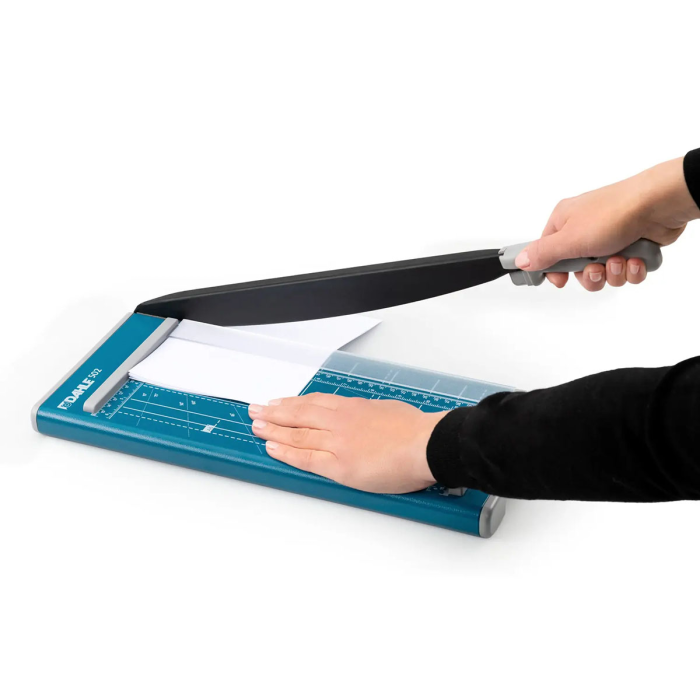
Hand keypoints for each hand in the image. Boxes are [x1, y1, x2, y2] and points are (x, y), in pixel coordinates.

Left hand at [248, 394, 445, 493]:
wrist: (426, 444)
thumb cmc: (414, 429)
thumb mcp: (386, 409)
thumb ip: (366, 414)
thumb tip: (360, 418)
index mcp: (352, 408)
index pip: (314, 403)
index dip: (293, 403)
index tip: (279, 403)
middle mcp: (339, 423)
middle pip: (299, 415)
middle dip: (274, 412)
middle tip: (256, 410)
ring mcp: (337, 444)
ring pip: (297, 435)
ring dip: (273, 430)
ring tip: (256, 427)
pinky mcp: (340, 466)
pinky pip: (305, 458)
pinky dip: (286, 452)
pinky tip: (272, 448)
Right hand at [515, 157, 699, 290]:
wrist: (659, 204)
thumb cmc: (613, 213)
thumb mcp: (569, 238)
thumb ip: (543, 253)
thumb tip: (520, 260)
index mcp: (565, 222)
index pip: (548, 253)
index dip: (554, 271)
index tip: (561, 280)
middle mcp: (586, 229)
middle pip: (577, 269)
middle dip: (590, 275)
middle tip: (596, 267)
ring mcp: (610, 237)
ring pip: (604, 273)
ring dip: (613, 273)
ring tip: (620, 259)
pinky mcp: (632, 245)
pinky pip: (626, 271)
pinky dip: (632, 269)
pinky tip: (635, 258)